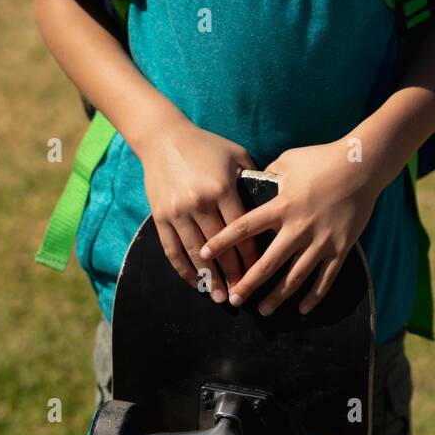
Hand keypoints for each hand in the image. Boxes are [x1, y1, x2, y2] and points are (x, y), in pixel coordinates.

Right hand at [140, 116, 260, 299]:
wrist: (164, 137)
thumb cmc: (206, 145)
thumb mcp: (236, 155)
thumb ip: (253, 178)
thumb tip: (273, 202)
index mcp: (222, 188)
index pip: (242, 230)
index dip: (251, 255)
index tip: (259, 272)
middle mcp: (200, 202)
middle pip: (220, 248)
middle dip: (233, 274)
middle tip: (243, 294)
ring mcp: (178, 212)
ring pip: (196, 254)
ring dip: (209, 278)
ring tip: (220, 297)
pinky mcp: (161, 216)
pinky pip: (172, 250)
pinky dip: (184, 270)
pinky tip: (196, 282)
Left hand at [197, 139, 383, 315]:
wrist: (361, 166)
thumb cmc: (323, 159)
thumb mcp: (288, 160)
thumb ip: (268, 174)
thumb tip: (253, 181)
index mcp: (282, 206)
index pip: (244, 227)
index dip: (222, 242)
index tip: (205, 255)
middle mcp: (298, 228)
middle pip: (267, 263)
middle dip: (248, 284)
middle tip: (234, 299)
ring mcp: (321, 241)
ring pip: (295, 277)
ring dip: (277, 296)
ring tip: (263, 310)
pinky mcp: (340, 248)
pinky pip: (326, 278)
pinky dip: (314, 296)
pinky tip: (302, 308)